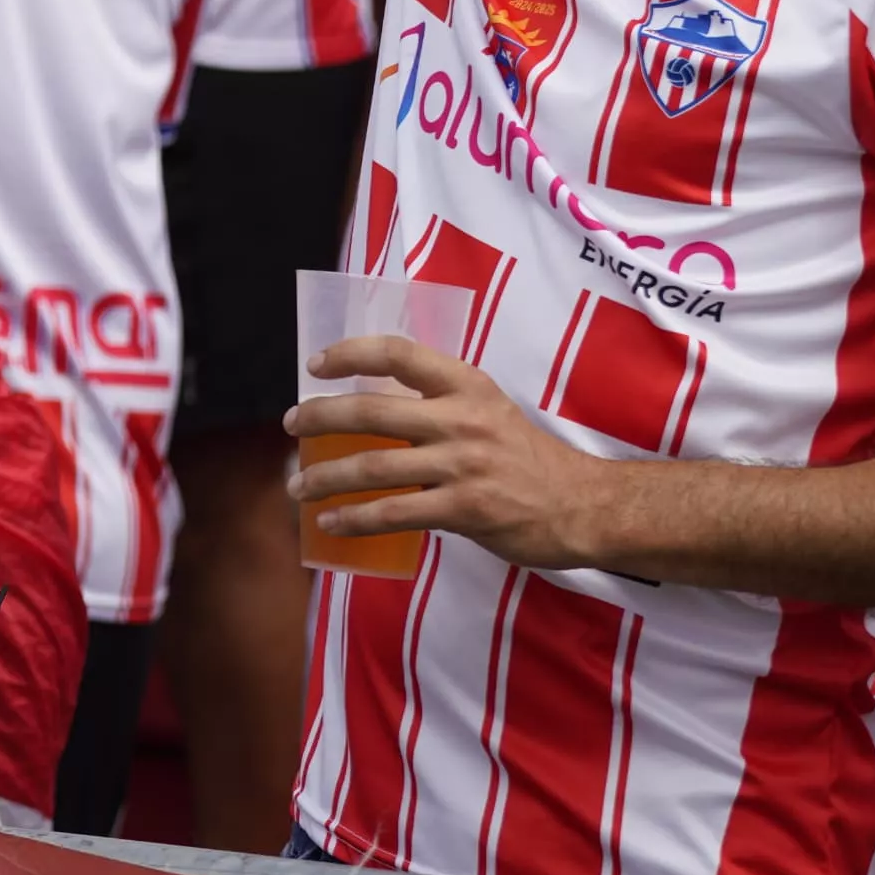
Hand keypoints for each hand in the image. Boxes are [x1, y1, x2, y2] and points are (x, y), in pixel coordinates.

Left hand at [283, 336, 617, 570]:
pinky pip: (395, 513)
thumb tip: (372, 412)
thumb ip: (440, 406)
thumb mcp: (490, 411)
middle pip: (370, 410)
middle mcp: (461, 419)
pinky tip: (331, 522)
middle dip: (318, 418)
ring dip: (324, 476)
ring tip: (298, 486)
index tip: (316, 365)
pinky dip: (355, 518)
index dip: (350, 353)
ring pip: (373, 466)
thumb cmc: (529, 459)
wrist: (584, 506)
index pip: (398, 353)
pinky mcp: (465, 510)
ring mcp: (462, 465)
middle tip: (290, 426)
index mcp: (466, 385)